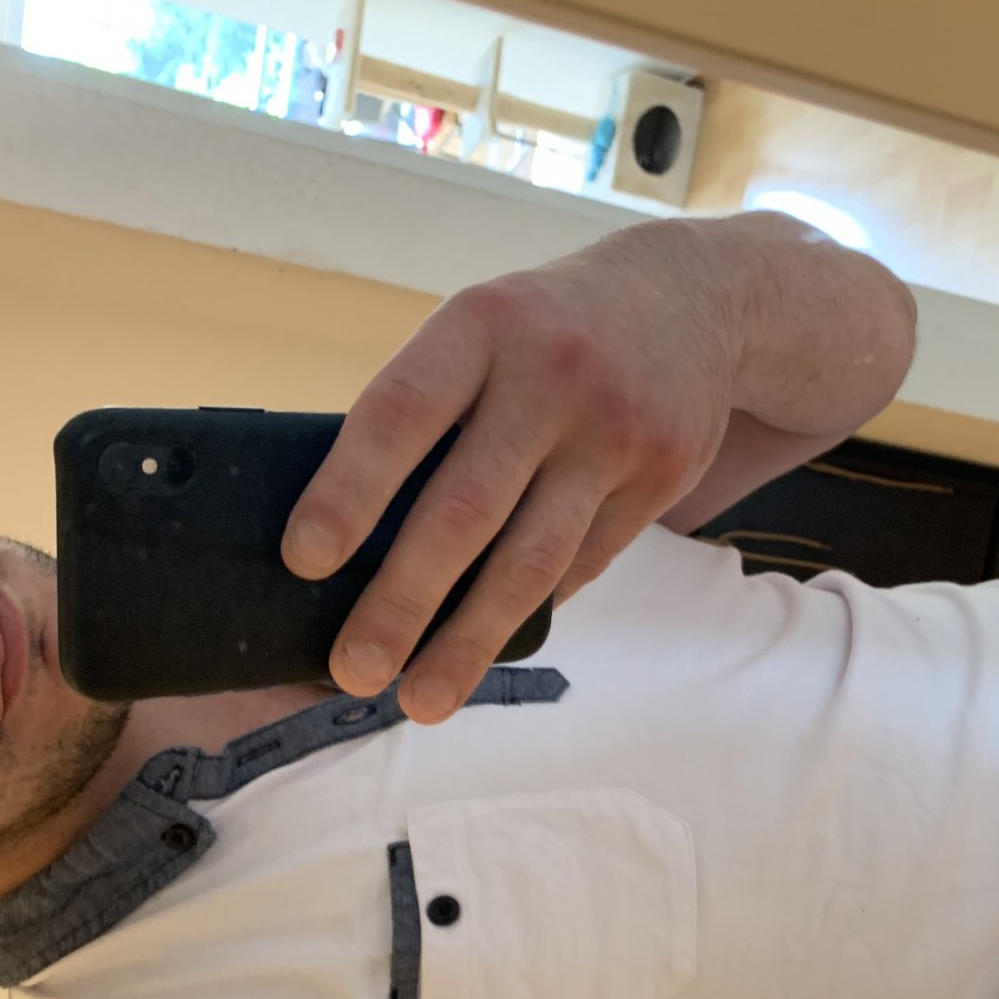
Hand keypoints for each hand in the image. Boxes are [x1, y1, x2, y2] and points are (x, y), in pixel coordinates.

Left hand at [283, 221, 741, 722]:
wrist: (695, 296)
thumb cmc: (547, 327)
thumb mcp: (484, 327)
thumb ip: (432, 408)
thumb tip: (356, 538)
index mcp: (483, 325)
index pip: (400, 415)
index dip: (348, 491)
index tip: (303, 561)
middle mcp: (552, 376)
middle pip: (465, 509)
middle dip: (402, 600)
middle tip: (355, 669)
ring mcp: (615, 432)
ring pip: (532, 560)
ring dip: (469, 641)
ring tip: (421, 701)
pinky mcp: (661, 476)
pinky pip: (582, 565)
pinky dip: (530, 609)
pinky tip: (488, 643)